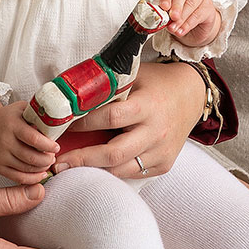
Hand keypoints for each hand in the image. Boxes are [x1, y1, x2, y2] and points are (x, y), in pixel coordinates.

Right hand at [0, 94, 57, 183]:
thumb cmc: (7, 118)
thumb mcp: (21, 109)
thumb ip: (37, 113)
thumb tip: (58, 116)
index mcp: (12, 125)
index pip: (34, 139)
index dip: (48, 146)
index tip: (56, 147)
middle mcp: (4, 141)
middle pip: (32, 157)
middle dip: (47, 159)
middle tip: (52, 156)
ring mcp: (0, 156)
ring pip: (26, 169)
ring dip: (41, 168)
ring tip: (47, 163)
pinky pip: (17, 177)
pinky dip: (32, 178)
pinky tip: (40, 174)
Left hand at [52, 58, 201, 178]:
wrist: (192, 95)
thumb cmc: (157, 83)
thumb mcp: (134, 75)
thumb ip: (107, 86)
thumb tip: (68, 93)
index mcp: (148, 105)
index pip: (111, 117)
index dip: (85, 123)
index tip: (63, 126)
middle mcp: (156, 131)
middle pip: (114, 153)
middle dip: (82, 159)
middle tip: (57, 162)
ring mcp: (162, 151)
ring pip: (121, 169)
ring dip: (93, 169)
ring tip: (69, 168)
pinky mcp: (164, 164)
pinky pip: (132, 173)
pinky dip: (112, 171)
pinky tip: (95, 168)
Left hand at [155, 0, 220, 47]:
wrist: (198, 26)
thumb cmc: (182, 16)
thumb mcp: (171, 15)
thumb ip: (167, 16)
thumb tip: (163, 22)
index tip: (163, 7)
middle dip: (176, 6)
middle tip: (172, 16)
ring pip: (190, 4)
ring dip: (181, 18)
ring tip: (174, 28)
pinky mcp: (208, 7)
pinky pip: (198, 15)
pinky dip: (188, 24)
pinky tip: (182, 31)